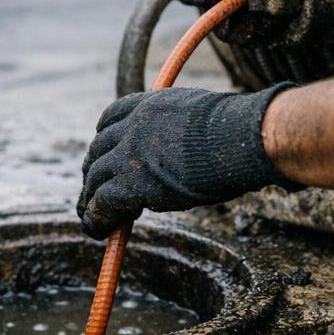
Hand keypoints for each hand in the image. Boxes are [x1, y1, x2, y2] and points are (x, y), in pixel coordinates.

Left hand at [76, 83, 295, 238]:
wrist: (242, 138)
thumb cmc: (238, 130)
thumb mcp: (203, 118)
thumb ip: (185, 129)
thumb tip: (194, 148)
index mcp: (151, 104)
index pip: (111, 116)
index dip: (104, 138)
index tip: (105, 152)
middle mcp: (134, 124)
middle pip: (98, 148)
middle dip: (94, 170)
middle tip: (95, 189)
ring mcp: (130, 153)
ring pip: (95, 176)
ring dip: (90, 197)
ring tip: (90, 215)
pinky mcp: (131, 182)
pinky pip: (102, 202)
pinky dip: (96, 217)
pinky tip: (99, 230)